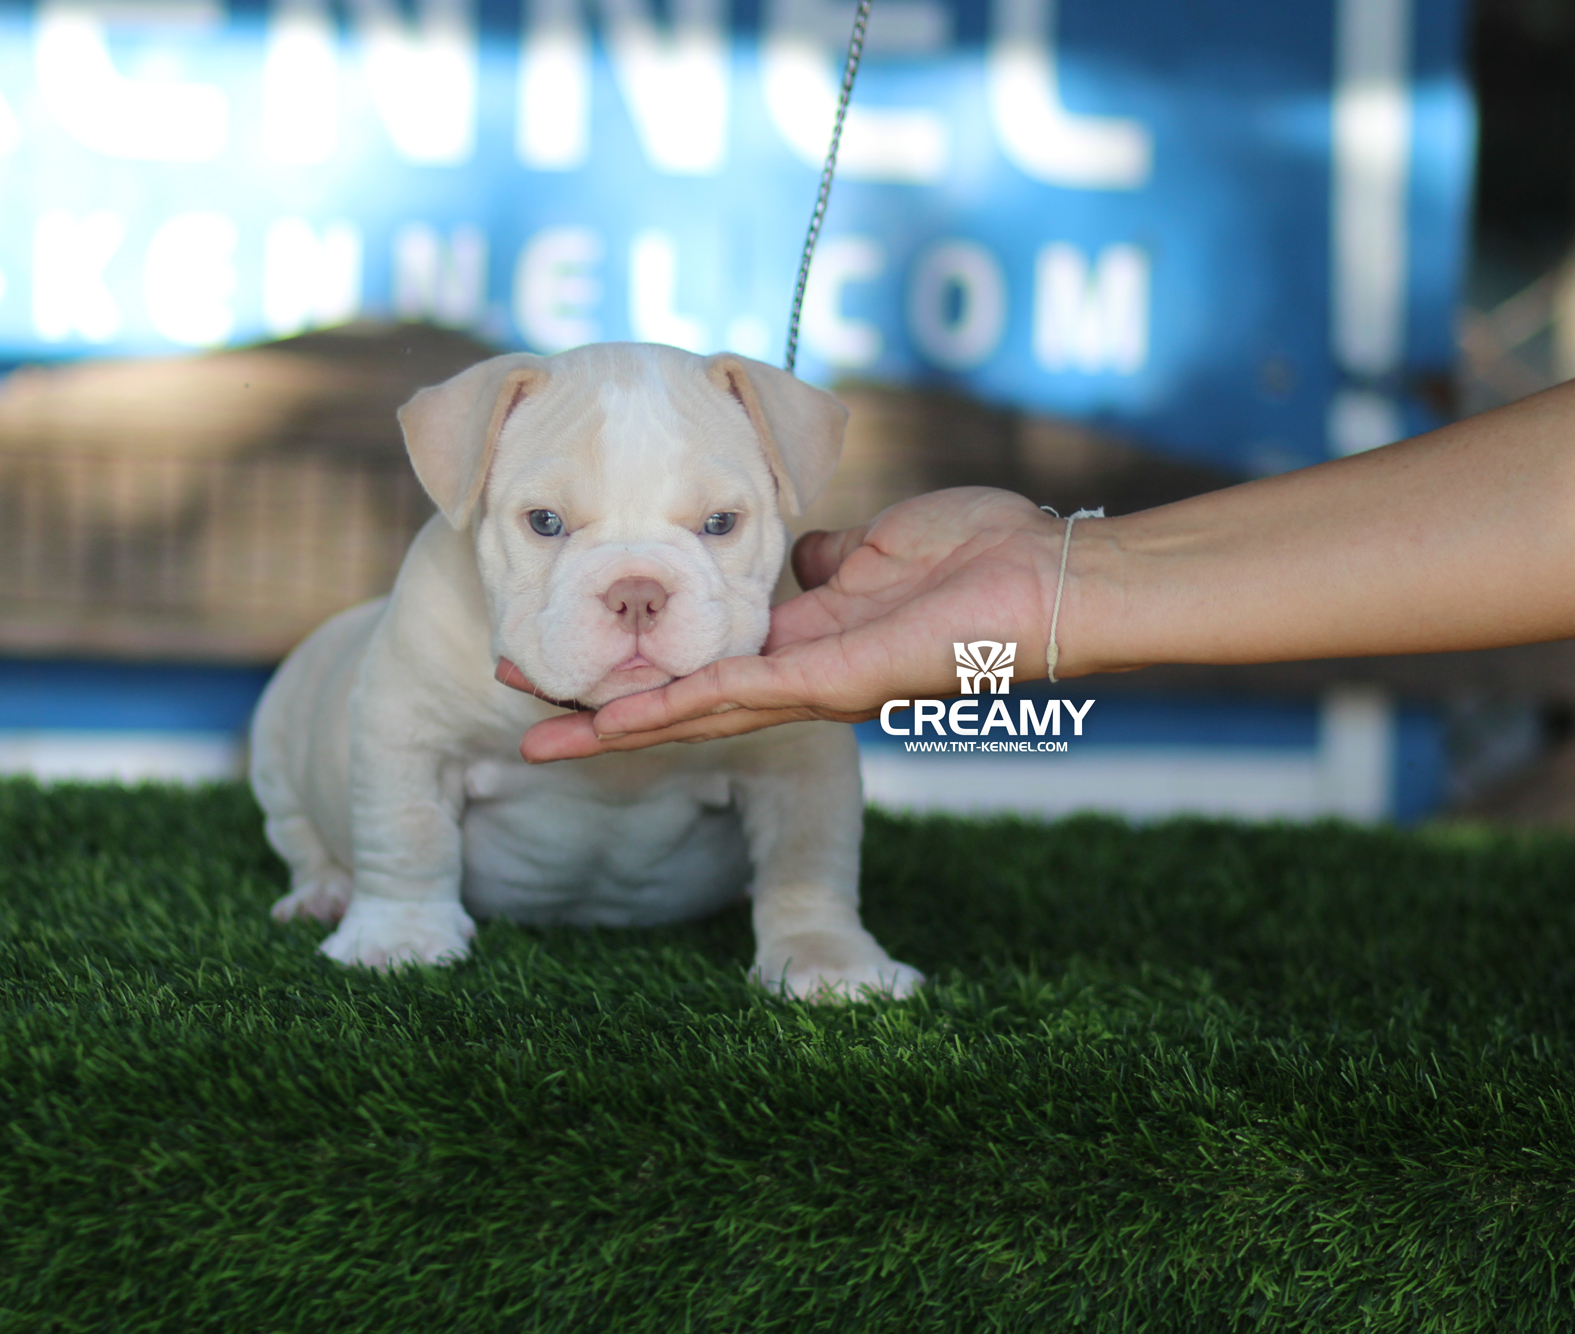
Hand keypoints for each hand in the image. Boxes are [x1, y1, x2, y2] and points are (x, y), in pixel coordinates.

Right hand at [501, 487, 1065, 760]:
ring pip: (694, 711)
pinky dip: (670, 711)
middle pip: (682, 697)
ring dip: (617, 726)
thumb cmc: (982, 554)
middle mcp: (799, 678)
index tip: (578, 651)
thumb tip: (794, 552)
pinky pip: (735, 697)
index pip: (705, 659)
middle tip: (525, 703)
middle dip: (604, 706)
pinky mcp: (828, 686)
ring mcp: (811, 689)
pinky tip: (612, 726)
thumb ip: (823, 557)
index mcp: (808, 642)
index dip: (640, 661)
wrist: (1050, 579)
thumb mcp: (878, 543)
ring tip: (545, 740)